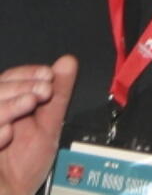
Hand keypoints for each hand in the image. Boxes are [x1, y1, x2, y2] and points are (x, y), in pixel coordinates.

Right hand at [0, 56, 76, 194]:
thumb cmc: (25, 166)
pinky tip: (7, 133)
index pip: (9, 78)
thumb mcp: (48, 126)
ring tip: (30, 103)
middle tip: (44, 91)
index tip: (48, 75)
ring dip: (10, 103)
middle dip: (23, 85)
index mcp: (5, 105)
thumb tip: (68, 62)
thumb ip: (57, 95)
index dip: (28, 73)